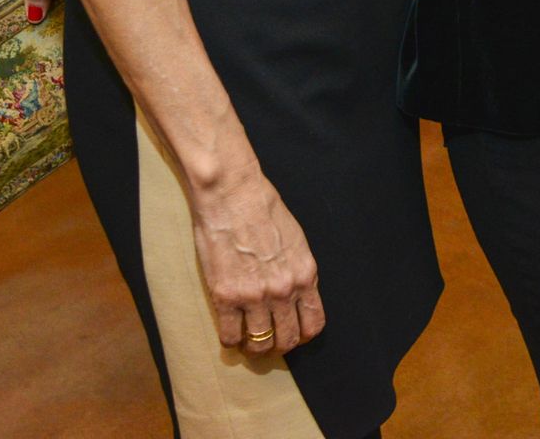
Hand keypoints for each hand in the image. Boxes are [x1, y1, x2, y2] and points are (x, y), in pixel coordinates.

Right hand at [191, 164, 325, 356]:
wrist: (233, 194)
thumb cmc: (264, 208)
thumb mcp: (296, 239)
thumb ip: (297, 270)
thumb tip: (296, 294)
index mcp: (305, 274)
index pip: (314, 324)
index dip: (303, 334)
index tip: (293, 332)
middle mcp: (283, 290)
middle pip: (287, 340)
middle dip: (279, 344)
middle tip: (268, 337)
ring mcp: (254, 296)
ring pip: (259, 345)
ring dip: (254, 346)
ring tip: (247, 338)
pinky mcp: (225, 297)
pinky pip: (230, 337)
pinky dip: (231, 340)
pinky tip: (230, 330)